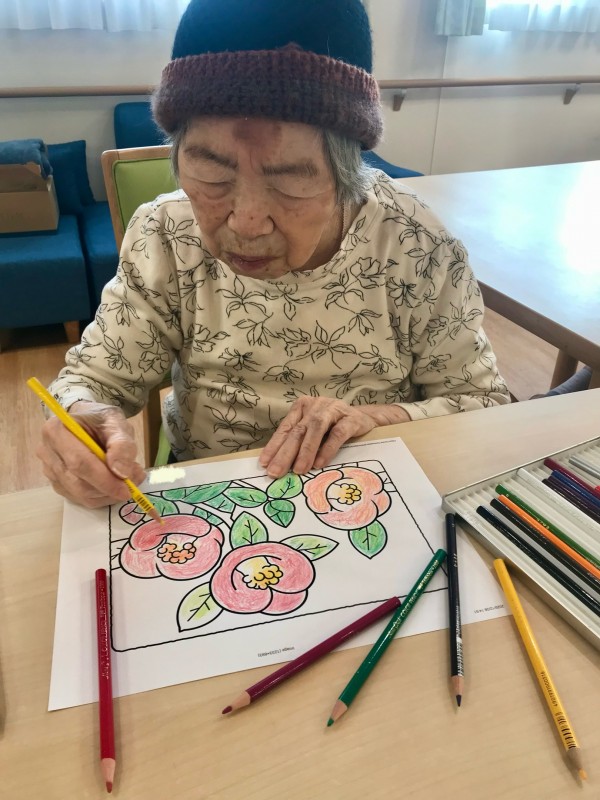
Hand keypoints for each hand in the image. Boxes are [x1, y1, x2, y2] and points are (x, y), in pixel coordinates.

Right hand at [36, 401, 145, 508]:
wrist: (86, 421)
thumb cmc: (99, 420)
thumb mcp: (116, 422)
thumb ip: (122, 445)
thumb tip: (122, 472)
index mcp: (56, 431)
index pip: (79, 462)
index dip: (104, 479)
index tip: (127, 487)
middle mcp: (47, 452)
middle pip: (77, 482)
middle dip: (108, 488)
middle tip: (133, 483)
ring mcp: (49, 470)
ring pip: (79, 494)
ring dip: (107, 494)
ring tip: (128, 479)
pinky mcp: (57, 483)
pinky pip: (80, 498)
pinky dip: (101, 496)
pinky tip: (114, 484)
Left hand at [259, 398, 410, 477]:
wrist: (365, 418)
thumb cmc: (333, 427)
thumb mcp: (313, 431)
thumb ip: (299, 442)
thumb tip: (280, 465)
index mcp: (302, 407)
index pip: (285, 428)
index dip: (274, 446)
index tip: (264, 464)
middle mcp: (315, 406)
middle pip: (297, 430)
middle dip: (285, 453)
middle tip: (276, 472)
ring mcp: (333, 410)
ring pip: (315, 430)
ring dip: (305, 452)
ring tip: (298, 470)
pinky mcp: (350, 418)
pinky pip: (337, 435)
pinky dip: (327, 449)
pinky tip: (319, 463)